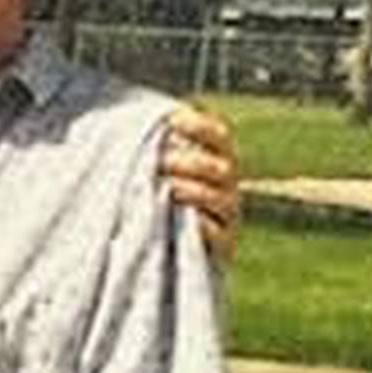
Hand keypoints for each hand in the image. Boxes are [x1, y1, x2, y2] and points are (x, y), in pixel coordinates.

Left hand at [162, 103, 240, 259]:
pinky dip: (200, 225)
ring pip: (219, 198)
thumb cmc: (158, 202)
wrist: (167, 252)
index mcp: (218, 161)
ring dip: (191, 190)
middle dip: (189, 162)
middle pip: (221, 167)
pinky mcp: (223, 246)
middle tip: (159, 161)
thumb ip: (156, 150)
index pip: (219, 136)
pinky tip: (176, 216)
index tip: (171, 120)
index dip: (199, 126)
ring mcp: (228, 216)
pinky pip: (216, 233)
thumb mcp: (157, 172)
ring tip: (165, 187)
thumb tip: (143, 125)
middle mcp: (228, 187)